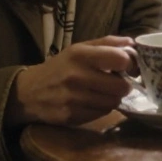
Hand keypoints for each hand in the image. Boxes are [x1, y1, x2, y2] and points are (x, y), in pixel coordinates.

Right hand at [5, 35, 134, 126]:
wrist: (28, 92)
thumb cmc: (60, 67)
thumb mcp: (79, 48)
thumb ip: (107, 43)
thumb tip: (133, 44)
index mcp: (80, 55)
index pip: (120, 59)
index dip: (129, 64)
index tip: (127, 66)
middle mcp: (76, 76)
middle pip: (121, 86)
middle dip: (123, 85)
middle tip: (117, 82)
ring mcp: (73, 99)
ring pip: (113, 102)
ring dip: (112, 98)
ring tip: (103, 92)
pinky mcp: (71, 116)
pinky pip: (101, 114)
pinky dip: (101, 108)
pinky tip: (92, 102)